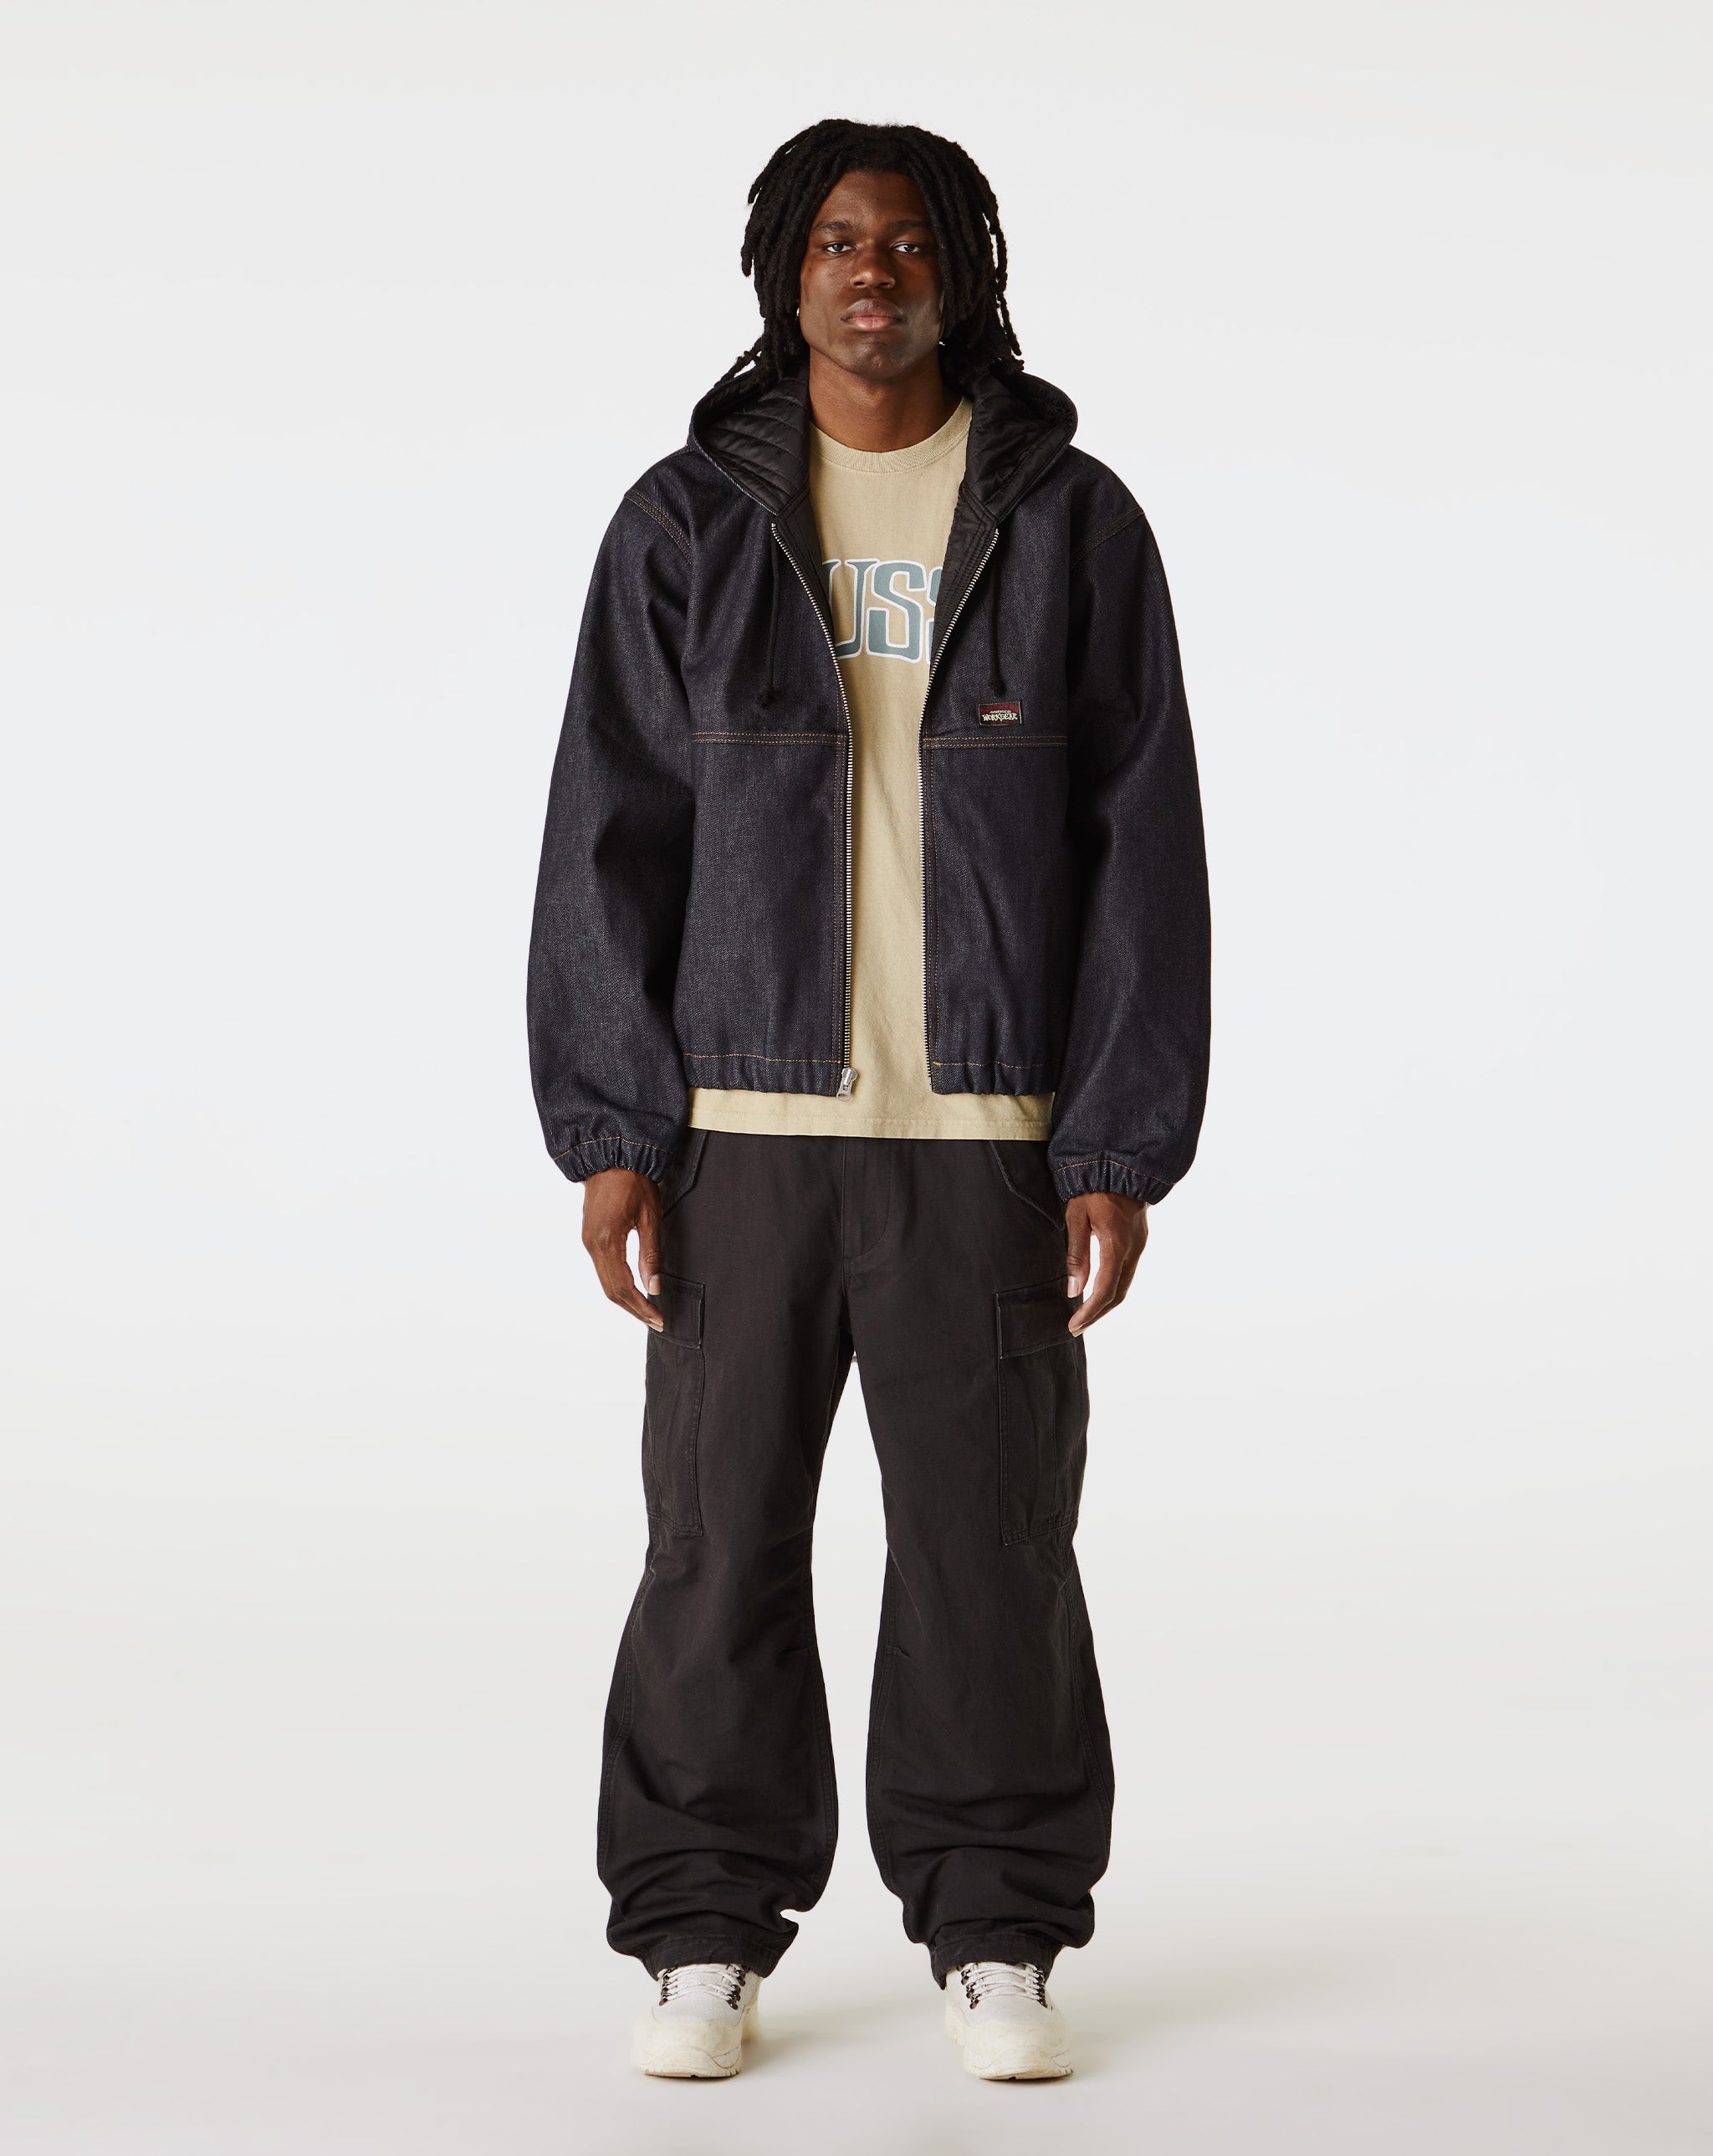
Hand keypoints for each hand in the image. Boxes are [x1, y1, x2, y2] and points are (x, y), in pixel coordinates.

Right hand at [581, 1168, 663, 1329]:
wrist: (611, 1156)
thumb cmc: (634, 1182)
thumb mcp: (650, 1218)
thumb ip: (651, 1255)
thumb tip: (655, 1288)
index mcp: (608, 1241)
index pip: (623, 1287)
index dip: (641, 1307)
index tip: (658, 1319)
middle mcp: (593, 1245)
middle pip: (611, 1290)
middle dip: (634, 1309)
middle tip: (655, 1321)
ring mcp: (588, 1241)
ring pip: (605, 1281)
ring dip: (625, 1299)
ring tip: (646, 1310)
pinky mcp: (590, 1236)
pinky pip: (602, 1268)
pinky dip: (617, 1284)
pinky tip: (632, 1289)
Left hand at [1065, 1192, 1147, 1334]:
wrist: (1119, 1166)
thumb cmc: (1091, 1188)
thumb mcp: (1076, 1217)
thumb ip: (1076, 1255)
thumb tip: (1073, 1290)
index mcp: (1116, 1244)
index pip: (1105, 1289)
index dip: (1089, 1312)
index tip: (1073, 1325)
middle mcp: (1132, 1249)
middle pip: (1118, 1294)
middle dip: (1097, 1314)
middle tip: (1076, 1326)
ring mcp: (1138, 1246)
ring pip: (1124, 1285)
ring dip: (1105, 1303)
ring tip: (1084, 1315)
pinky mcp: (1138, 1242)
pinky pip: (1126, 1273)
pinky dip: (1112, 1289)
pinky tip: (1097, 1292)